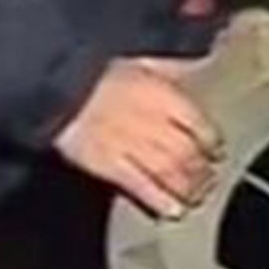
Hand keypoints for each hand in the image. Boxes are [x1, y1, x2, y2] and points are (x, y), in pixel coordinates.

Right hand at [53, 58, 221, 217]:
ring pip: (170, 173)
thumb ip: (169, 68)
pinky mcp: (108, 165)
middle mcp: (152, 122)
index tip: (215, 151)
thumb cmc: (93, 71)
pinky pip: (142, 187)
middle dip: (203, 171)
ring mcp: (131, 146)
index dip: (211, 142)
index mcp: (161, 94)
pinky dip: (160, 201)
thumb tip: (196, 63)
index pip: (199, 124)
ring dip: (188, 189)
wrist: (53, 86)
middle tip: (208, 180)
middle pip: (189, 153)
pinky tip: (170, 210)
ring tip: (194, 197)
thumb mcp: (138, 59)